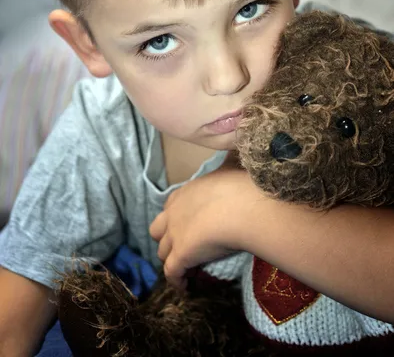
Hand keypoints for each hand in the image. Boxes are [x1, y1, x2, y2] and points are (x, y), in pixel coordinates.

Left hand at [149, 157, 261, 287]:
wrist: (241, 208)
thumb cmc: (240, 186)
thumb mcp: (232, 167)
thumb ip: (230, 161)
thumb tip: (237, 146)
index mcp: (186, 192)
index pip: (171, 205)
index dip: (177, 216)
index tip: (190, 224)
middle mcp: (174, 212)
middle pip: (158, 229)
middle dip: (166, 238)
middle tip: (184, 246)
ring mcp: (174, 234)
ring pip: (163, 252)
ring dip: (172, 260)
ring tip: (187, 269)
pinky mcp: (180, 255)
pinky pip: (171, 273)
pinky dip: (176, 282)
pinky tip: (185, 288)